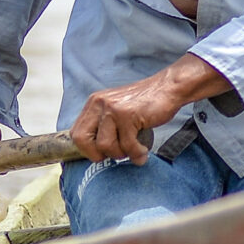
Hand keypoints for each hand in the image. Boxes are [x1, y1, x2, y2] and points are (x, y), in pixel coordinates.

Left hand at [69, 54, 231, 166]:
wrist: (167, 88)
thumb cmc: (144, 104)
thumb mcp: (116, 110)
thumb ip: (103, 125)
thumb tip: (95, 152)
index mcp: (94, 103)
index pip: (76, 133)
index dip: (87, 149)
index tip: (102, 154)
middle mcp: (99, 104)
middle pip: (83, 140)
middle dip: (99, 154)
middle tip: (116, 154)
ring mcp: (113, 108)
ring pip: (106, 146)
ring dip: (122, 154)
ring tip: (134, 150)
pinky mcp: (128, 115)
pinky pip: (127, 145)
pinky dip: (137, 153)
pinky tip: (143, 151)